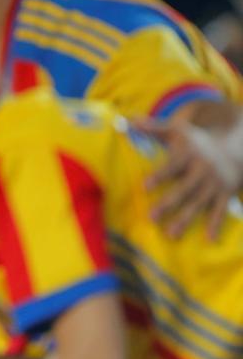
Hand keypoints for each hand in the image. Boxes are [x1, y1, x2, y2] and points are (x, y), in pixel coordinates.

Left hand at [137, 117, 242, 237]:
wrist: (235, 147)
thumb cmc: (196, 141)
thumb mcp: (178, 130)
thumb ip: (153, 127)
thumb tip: (127, 120)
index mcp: (189, 155)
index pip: (172, 166)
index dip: (159, 176)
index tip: (144, 186)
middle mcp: (203, 170)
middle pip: (184, 189)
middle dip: (168, 203)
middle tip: (151, 217)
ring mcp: (215, 184)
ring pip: (199, 203)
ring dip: (186, 219)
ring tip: (171, 234)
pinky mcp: (226, 194)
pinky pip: (220, 210)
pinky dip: (216, 224)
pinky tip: (208, 239)